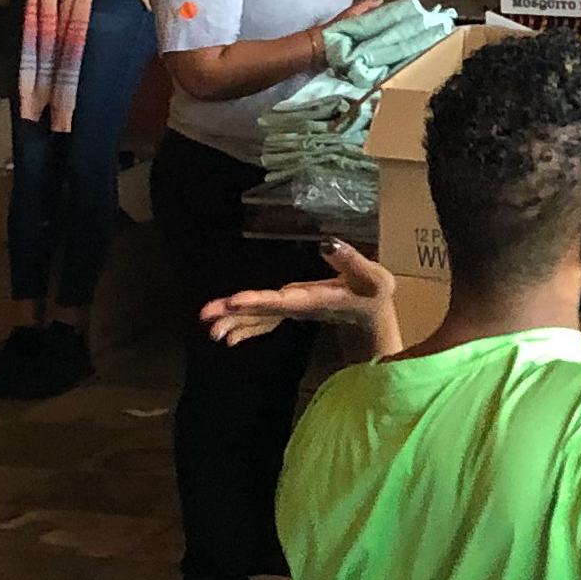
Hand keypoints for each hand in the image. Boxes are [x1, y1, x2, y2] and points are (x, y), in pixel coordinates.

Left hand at [208, 243, 403, 358]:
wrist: (373, 319)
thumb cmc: (374, 294)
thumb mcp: (373, 277)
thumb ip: (350, 261)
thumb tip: (326, 243)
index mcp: (315, 299)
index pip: (283, 300)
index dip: (259, 301)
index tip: (235, 302)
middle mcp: (299, 308)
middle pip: (263, 312)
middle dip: (235, 314)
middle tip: (207, 319)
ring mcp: (293, 311)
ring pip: (259, 317)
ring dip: (234, 322)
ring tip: (210, 329)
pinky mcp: (291, 310)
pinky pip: (264, 320)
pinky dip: (245, 326)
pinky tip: (227, 336)